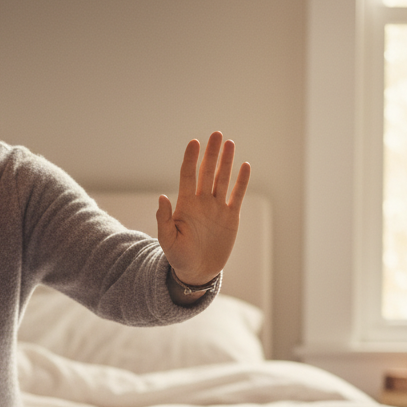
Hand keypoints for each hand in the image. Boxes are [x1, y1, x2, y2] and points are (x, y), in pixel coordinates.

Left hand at [157, 131, 250, 286]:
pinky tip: (244, 166)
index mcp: (185, 205)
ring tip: (229, 143)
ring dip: (226, 162)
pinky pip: (237, 195)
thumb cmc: (178, 257)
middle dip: (211, 153)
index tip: (194, 142)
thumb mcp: (167, 241)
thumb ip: (164, 219)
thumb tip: (161, 197)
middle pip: (207, 172)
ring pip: (223, 179)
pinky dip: (241, 181)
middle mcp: (202, 202)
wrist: (197, 272)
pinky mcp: (231, 217)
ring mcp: (217, 208)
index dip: (191, 159)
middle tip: (216, 134)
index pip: (188, 175)